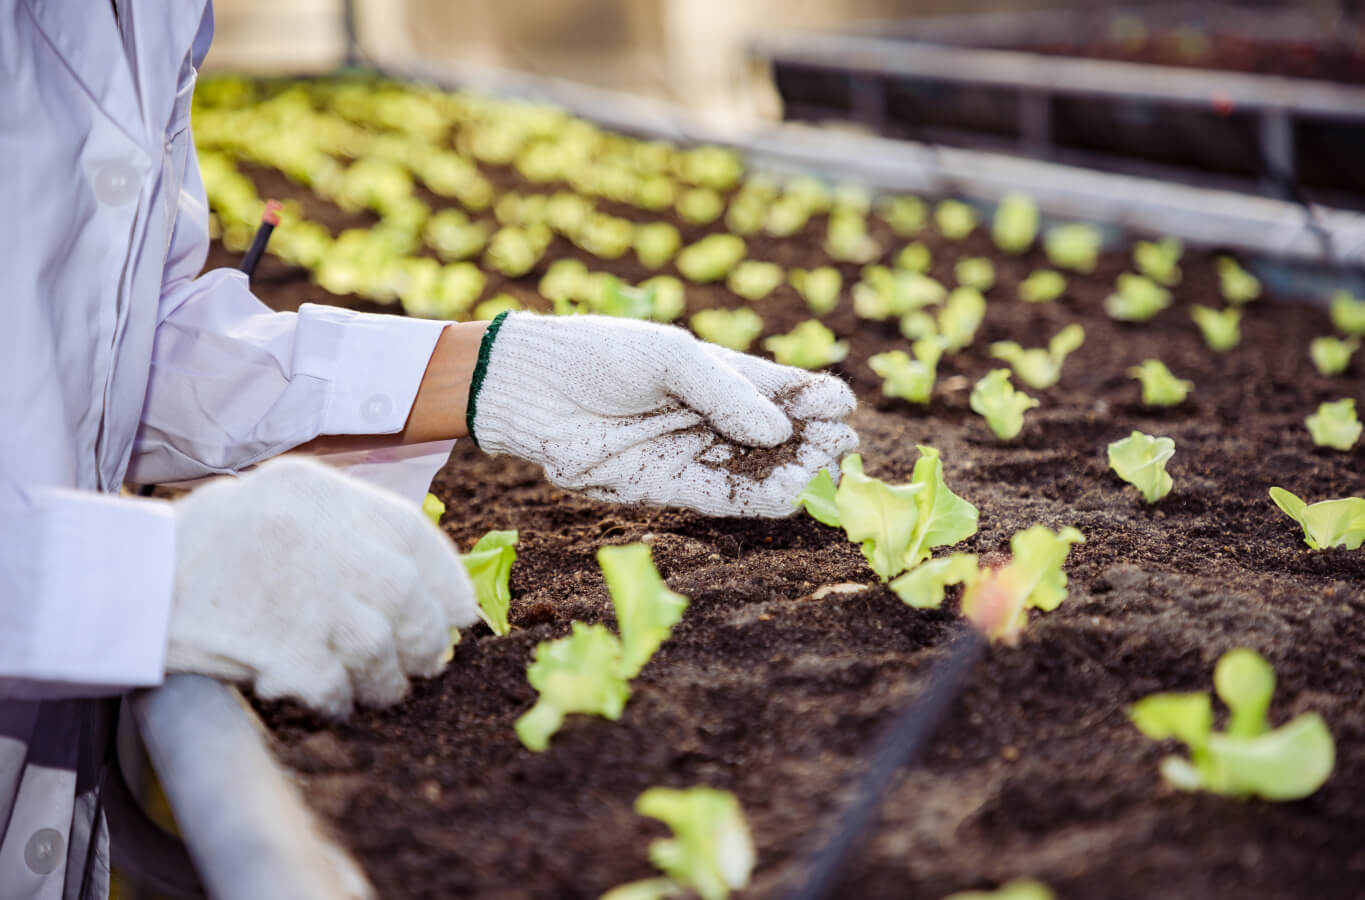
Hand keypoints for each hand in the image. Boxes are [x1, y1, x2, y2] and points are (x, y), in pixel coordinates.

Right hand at [165, 457, 477, 716]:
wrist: (122, 587)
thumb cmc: (201, 550)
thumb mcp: (274, 505)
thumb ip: (342, 527)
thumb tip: (424, 582)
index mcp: (312, 490)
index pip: (409, 532)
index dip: (447, 580)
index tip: (462, 613)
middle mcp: (312, 534)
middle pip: (405, 594)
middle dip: (425, 637)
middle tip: (426, 662)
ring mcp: (296, 591)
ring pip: (378, 646)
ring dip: (387, 678)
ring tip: (380, 690)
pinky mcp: (276, 647)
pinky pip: (335, 686)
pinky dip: (342, 700)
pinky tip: (331, 701)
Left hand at [467, 312, 857, 516]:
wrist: (535, 389)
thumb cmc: (601, 356)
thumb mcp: (670, 358)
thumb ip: (726, 392)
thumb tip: (777, 430)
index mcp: (722, 375)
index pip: (784, 390)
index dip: (815, 400)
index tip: (838, 409)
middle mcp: (715, 417)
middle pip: (780, 437)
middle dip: (813, 443)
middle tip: (840, 450)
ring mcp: (694, 452)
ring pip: (757, 471)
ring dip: (792, 475)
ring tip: (822, 477)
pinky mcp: (669, 486)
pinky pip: (723, 497)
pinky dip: (757, 499)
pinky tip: (790, 496)